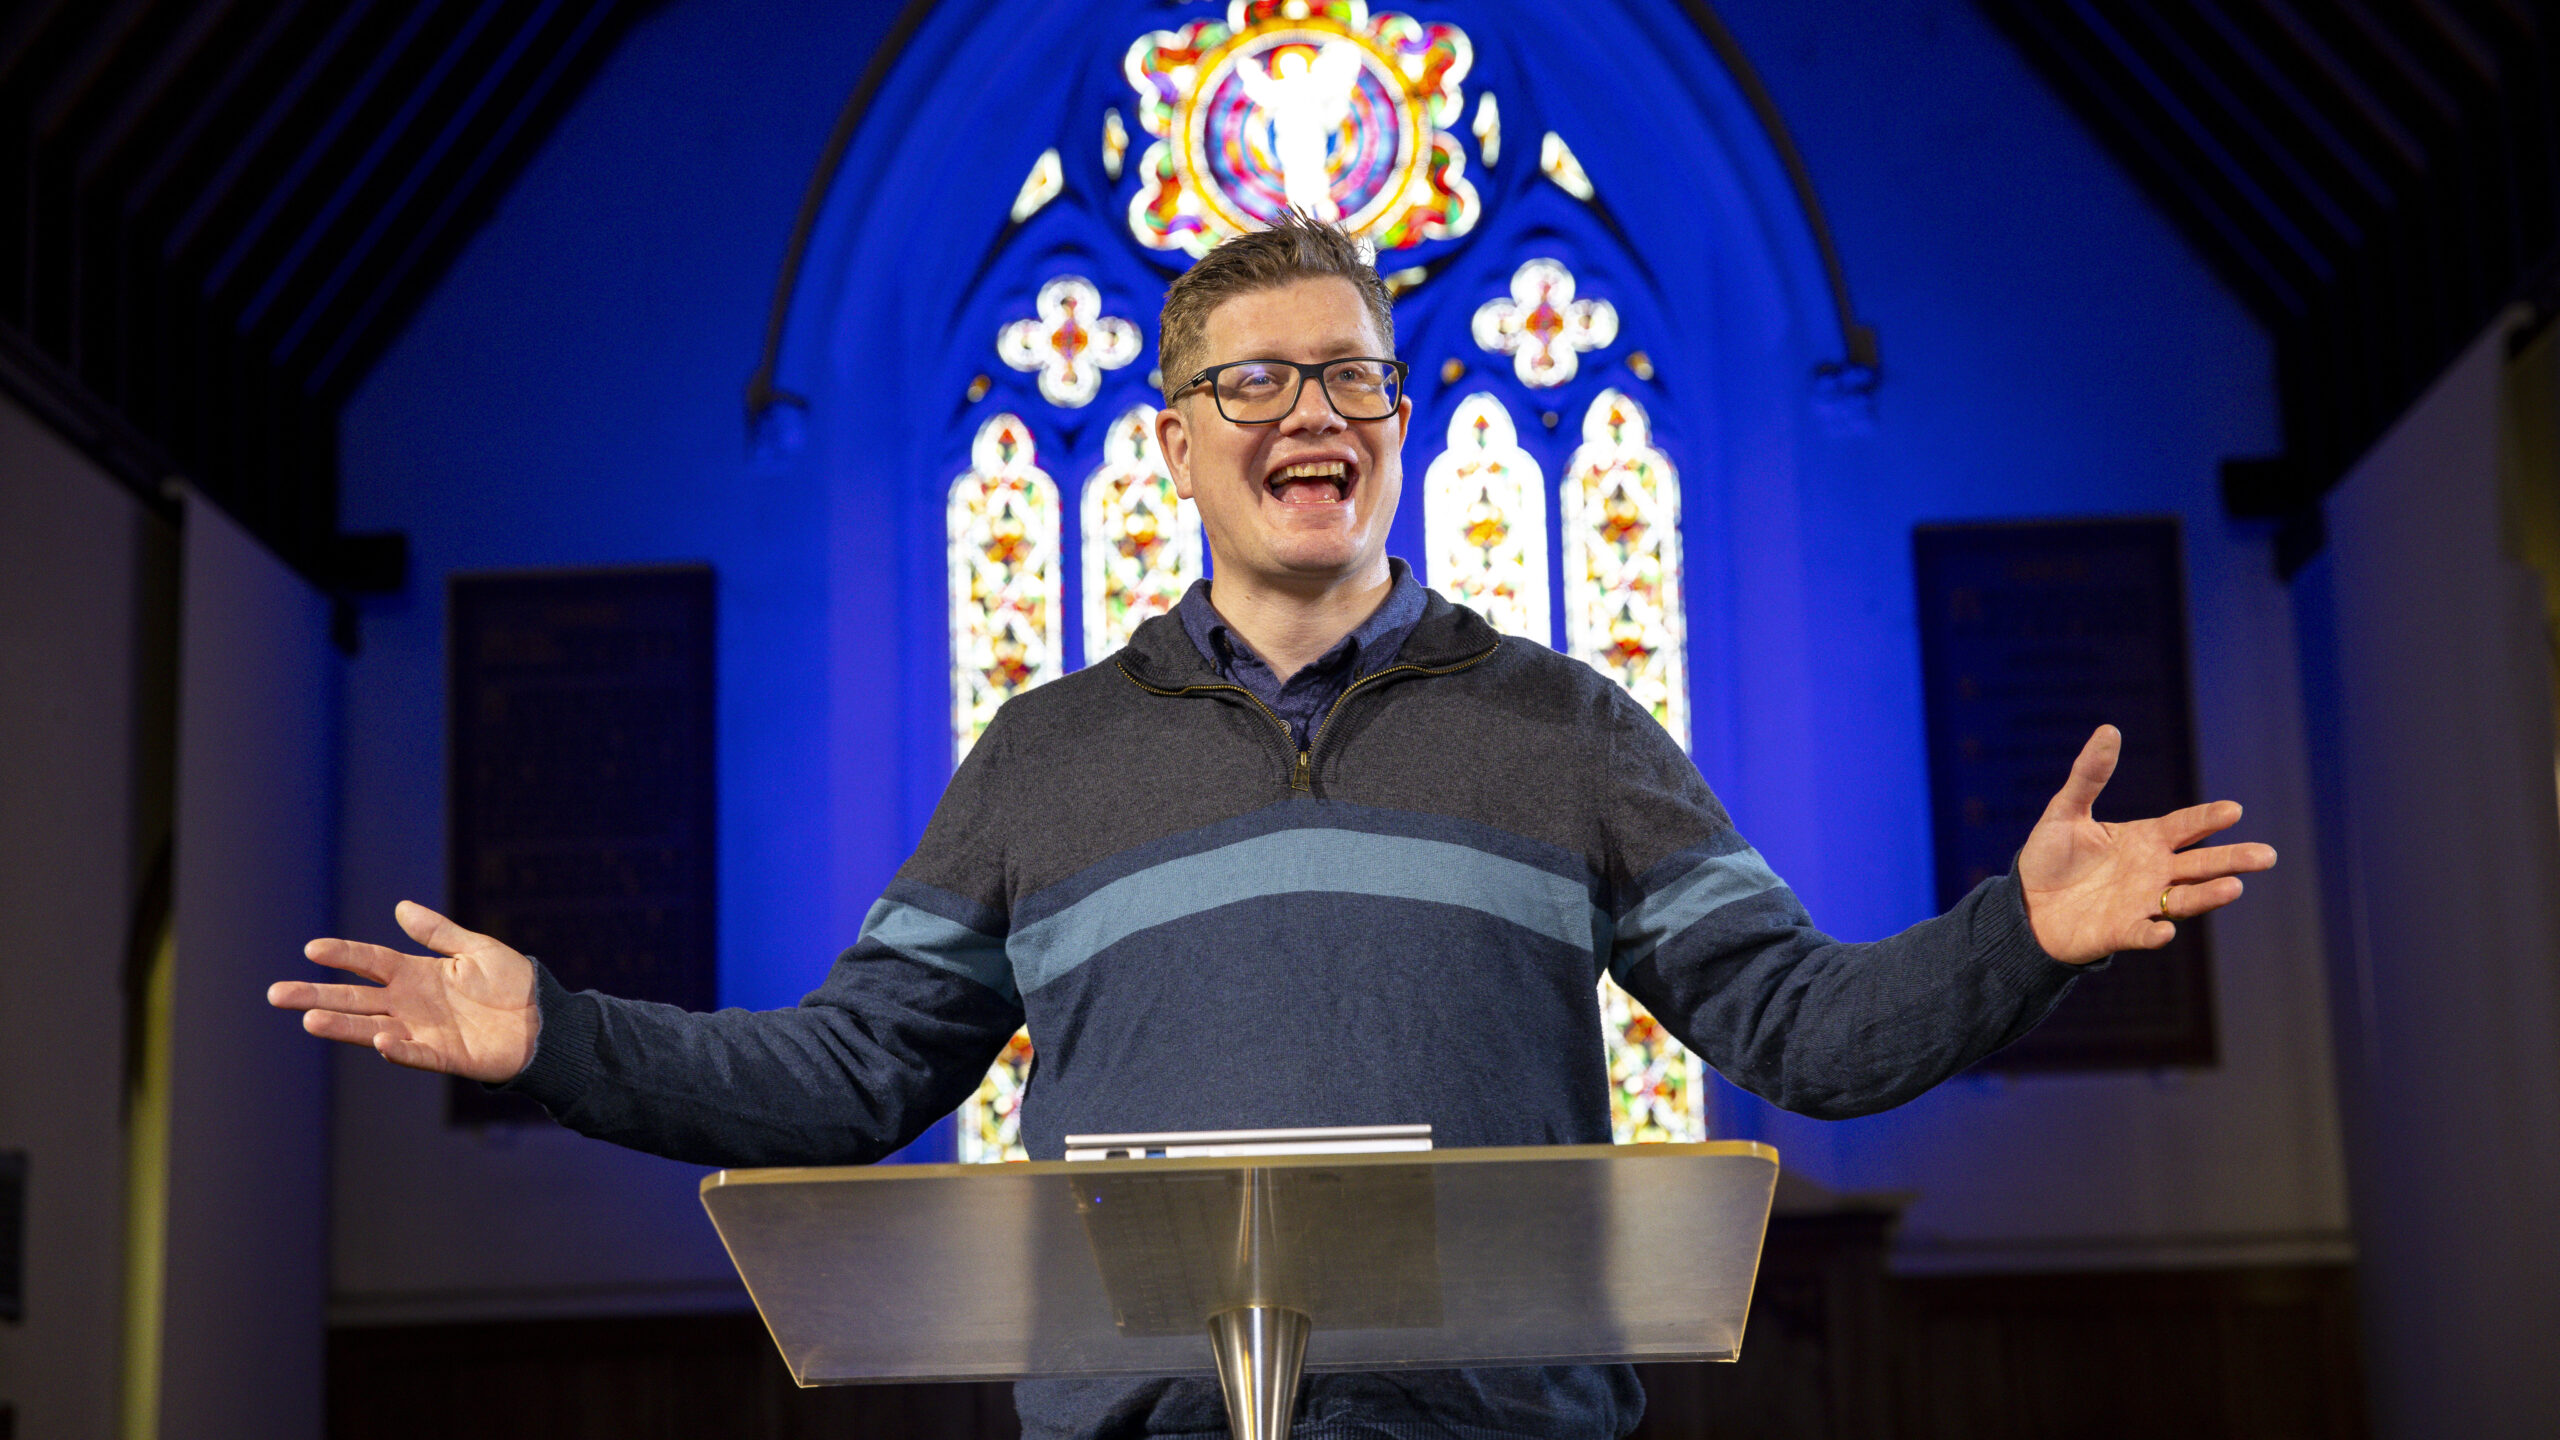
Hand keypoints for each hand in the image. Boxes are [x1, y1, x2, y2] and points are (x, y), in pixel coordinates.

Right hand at [267, 901, 539, 1081]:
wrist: (544, 1020)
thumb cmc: (512, 984)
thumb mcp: (476, 949)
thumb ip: (438, 932)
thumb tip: (400, 907)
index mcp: (417, 975)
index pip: (370, 963)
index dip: (343, 956)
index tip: (312, 949)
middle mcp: (411, 1004)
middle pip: (355, 998)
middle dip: (317, 996)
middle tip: (276, 994)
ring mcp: (424, 1031)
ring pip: (372, 1027)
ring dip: (343, 1026)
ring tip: (309, 1020)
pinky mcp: (445, 1056)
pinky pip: (415, 1053)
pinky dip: (397, 1048)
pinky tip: (377, 1039)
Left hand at [2018, 725, 2276, 963]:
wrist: (2025, 904)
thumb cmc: (2050, 856)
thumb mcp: (2065, 810)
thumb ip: (2089, 775)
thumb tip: (2108, 729)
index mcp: (2146, 840)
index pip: (2185, 826)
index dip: (2208, 818)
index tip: (2234, 811)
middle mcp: (2153, 872)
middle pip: (2201, 865)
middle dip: (2233, 860)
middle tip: (2266, 855)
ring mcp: (2141, 903)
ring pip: (2185, 900)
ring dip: (2208, 895)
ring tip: (2234, 888)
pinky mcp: (2120, 932)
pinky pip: (2142, 934)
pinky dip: (2154, 933)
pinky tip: (2164, 931)